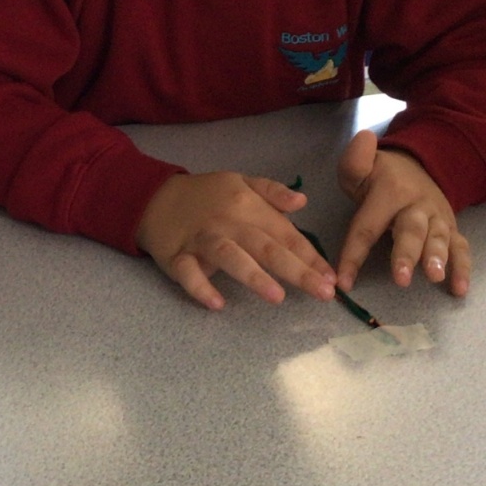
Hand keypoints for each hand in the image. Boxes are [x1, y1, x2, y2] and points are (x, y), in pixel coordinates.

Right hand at [135, 171, 336, 309]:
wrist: (153, 197)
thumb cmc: (206, 195)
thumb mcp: (240, 182)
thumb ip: (272, 192)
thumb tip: (303, 203)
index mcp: (247, 207)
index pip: (285, 234)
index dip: (309, 256)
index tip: (332, 278)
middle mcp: (227, 223)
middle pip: (264, 247)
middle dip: (296, 270)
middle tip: (322, 292)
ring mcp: (201, 240)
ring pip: (230, 257)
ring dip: (253, 276)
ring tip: (277, 297)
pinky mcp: (176, 256)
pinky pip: (188, 273)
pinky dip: (200, 287)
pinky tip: (216, 303)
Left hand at [334, 130, 470, 295]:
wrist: (418, 167)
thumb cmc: (380, 178)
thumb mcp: (360, 168)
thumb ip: (355, 160)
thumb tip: (364, 138)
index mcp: (389, 192)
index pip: (367, 226)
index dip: (354, 255)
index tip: (343, 281)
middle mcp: (416, 205)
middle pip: (410, 231)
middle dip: (407, 254)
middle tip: (401, 279)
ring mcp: (437, 218)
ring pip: (438, 238)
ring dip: (438, 258)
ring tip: (436, 277)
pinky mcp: (451, 229)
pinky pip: (461, 247)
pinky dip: (463, 267)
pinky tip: (460, 289)